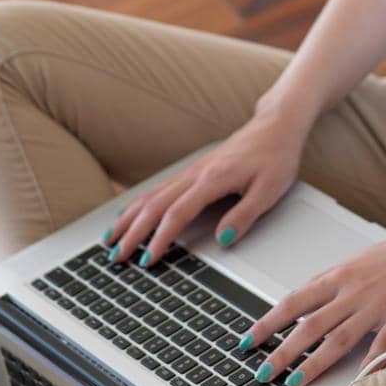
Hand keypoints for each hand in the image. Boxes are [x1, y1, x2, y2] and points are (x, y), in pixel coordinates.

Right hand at [102, 106, 311, 264]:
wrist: (276, 125)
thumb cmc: (276, 157)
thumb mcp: (270, 190)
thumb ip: (245, 216)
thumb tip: (223, 240)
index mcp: (213, 179)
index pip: (177, 213)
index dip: (160, 239)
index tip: (146, 260)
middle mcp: (196, 174)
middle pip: (155, 205)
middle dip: (132, 232)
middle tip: (114, 256)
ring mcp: (191, 170)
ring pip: (151, 195)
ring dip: (128, 218)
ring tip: (109, 239)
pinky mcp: (193, 170)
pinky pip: (159, 188)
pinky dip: (138, 204)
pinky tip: (129, 215)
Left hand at [239, 214, 385, 385]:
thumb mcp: (359, 260)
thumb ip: (334, 281)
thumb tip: (309, 296)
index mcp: (339, 276)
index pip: (294, 302)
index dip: (269, 322)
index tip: (249, 339)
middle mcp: (352, 291)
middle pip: (309, 325)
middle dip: (281, 352)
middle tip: (261, 372)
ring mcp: (377, 305)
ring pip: (336, 338)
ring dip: (312, 363)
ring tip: (293, 383)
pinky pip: (382, 345)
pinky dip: (368, 365)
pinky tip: (357, 382)